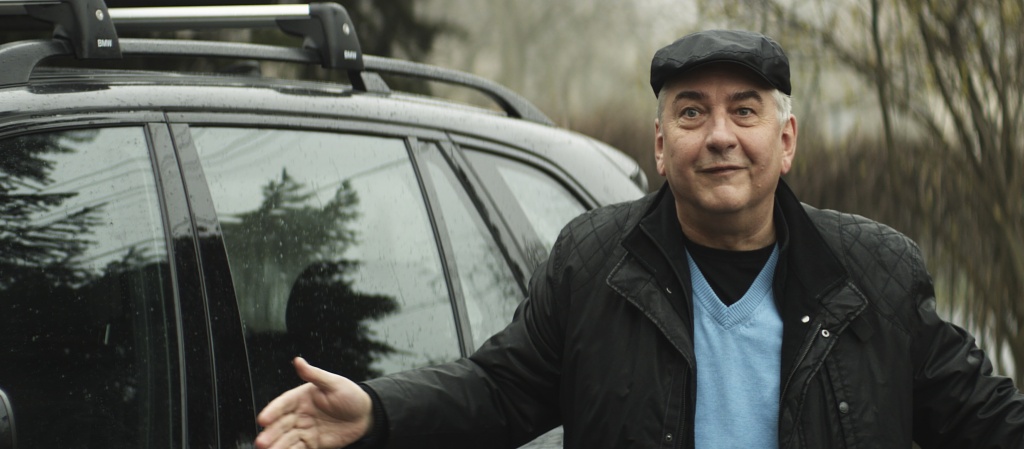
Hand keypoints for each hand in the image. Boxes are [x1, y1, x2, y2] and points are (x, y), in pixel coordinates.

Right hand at [255, 357, 373, 448]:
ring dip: (277, 446)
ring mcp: (305, 429)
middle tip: (261, 443)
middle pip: (281, 424)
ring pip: (287, 439)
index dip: (272, 411)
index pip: (283, 404)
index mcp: (301, 397)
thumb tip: (298, 360)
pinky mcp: (312, 443)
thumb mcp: (334, 383)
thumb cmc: (350, 395)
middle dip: (271, 434)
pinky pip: (298, 448)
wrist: (366, 415)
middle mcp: (299, 414)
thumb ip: (315, 374)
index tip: (263, 420)